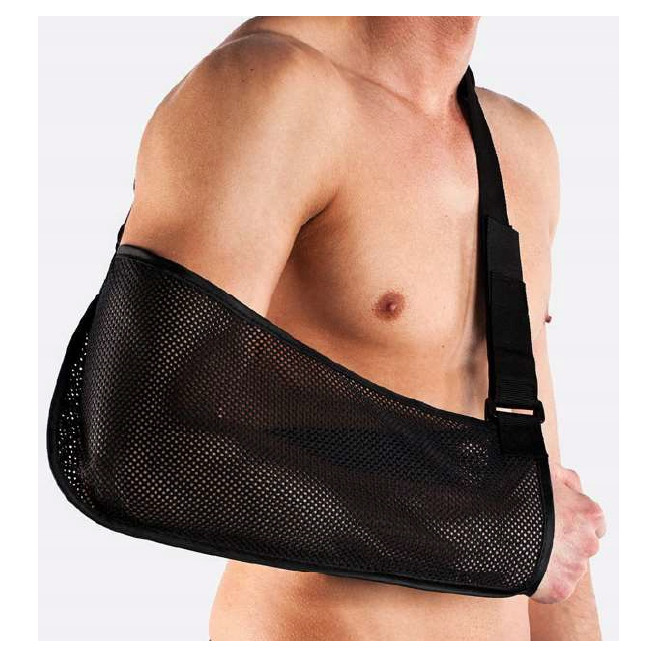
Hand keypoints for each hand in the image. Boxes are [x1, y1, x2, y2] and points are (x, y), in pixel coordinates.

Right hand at [531, 463, 605, 603]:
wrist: (496, 520)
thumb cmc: (518, 490)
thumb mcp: (544, 470)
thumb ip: (564, 478)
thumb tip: (572, 486)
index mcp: (590, 513)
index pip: (593, 522)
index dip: (573, 520)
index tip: (555, 520)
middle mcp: (589, 542)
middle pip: (582, 545)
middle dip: (565, 541)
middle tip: (537, 533)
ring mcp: (576, 568)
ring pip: (570, 566)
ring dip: (554, 561)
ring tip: (526, 548)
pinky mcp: (560, 588)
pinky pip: (556, 586)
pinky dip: (543, 580)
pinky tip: (524, 564)